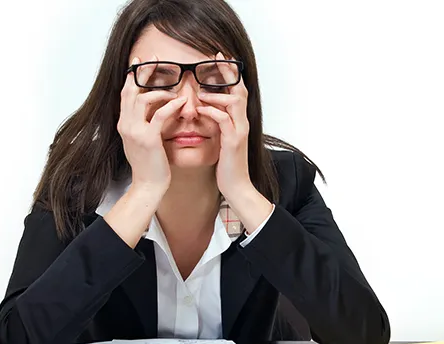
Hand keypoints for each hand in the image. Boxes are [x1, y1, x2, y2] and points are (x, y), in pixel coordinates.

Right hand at [117, 56, 186, 195]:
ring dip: (160, 90)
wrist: (147, 186)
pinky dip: (171, 105)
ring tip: (175, 90)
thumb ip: (141, 125)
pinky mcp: (148, 138)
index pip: (125, 93)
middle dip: (143, 72)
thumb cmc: (148, 166)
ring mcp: (135, 131)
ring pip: (143, 99)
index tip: (141, 63)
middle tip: (156, 59)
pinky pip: (159, 114)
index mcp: (124, 124)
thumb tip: (149, 113)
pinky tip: (181, 102)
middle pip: (131, 90)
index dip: (132, 76)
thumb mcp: (140, 142)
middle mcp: (126, 124)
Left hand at [196, 52, 272, 233]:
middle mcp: (242, 122)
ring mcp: (239, 130)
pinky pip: (224, 119)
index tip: (219, 56)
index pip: (237, 89)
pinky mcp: (233, 141)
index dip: (229, 72)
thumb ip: (217, 123)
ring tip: (201, 91)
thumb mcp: (222, 140)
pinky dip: (213, 111)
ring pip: (234, 101)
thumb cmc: (227, 166)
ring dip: (217, 93)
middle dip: (227, 72)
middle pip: (239, 88)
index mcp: (238, 120)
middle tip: (216, 57)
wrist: (237, 187)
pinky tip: (201, 109)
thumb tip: (206, 109)